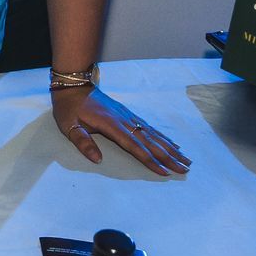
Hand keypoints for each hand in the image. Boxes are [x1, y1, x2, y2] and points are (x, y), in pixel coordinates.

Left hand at [52, 85, 189, 175]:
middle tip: (185, 169)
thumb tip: (97, 160)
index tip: (164, 171)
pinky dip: (163, 137)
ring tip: (186, 159)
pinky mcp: (129, 114)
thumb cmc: (69, 107)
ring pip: (153, 134)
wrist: (74, 84)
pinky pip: (149, 127)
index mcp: (110, 125)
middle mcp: (124, 120)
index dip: (149, 159)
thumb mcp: (69, 125)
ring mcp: (128, 117)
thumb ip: (82, 142)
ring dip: (170, 148)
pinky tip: (173, 144)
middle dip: (168, 157)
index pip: (134, 146)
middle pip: (150, 141)